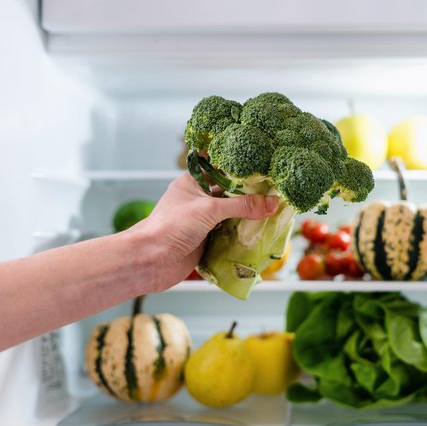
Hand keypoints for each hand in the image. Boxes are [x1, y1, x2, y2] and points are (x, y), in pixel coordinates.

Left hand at [130, 173, 277, 290]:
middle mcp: (199, 199)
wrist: (149, 261)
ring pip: (231, 214)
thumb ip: (242, 206)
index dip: (239, 164)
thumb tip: (272, 203)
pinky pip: (229, 234)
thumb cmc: (171, 226)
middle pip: (229, 192)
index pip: (219, 166)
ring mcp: (203, 220)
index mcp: (193, 182)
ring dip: (249, 216)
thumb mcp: (209, 209)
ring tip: (275, 211)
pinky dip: (243, 235)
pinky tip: (261, 233)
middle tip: (276, 190)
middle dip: (250, 193)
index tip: (263, 163)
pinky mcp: (206, 240)